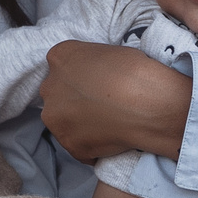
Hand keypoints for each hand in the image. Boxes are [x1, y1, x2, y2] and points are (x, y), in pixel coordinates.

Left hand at [39, 41, 192, 164]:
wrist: (147, 104)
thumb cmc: (135, 72)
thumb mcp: (108, 51)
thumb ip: (91, 64)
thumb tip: (95, 77)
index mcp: (60, 58)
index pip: (62, 67)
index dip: (81, 77)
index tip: (97, 84)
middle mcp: (50, 88)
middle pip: (57, 95)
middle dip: (74, 101)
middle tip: (101, 105)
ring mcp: (56, 120)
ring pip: (63, 123)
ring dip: (80, 124)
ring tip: (108, 124)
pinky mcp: (70, 145)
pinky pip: (78, 146)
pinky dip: (92, 145)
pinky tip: (112, 138)